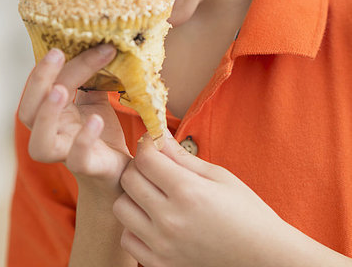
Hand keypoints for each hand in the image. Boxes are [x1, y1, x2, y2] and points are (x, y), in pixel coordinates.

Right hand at [19, 45, 131, 194]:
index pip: (42, 86)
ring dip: (48, 115)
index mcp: (50, 112)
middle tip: (56, 54)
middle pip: (28, 111)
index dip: (53, 65)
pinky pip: (76, 158)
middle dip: (39, 81)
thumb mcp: (96, 98)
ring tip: (61, 91)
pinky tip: (95, 119)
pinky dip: (84, 139)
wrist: (120, 169)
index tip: (74, 41)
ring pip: (40, 144)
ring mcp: (64, 153)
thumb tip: (102, 41)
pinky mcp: (86, 167)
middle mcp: (51, 133)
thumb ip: (92, 76)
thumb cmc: (101, 132)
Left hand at [113, 131, 288, 266]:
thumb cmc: (247, 213)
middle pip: (128, 179)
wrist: (264, 259)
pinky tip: (153, 219)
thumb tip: (159, 132)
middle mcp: (170, 219)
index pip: (145, 158)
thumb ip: (183, 156)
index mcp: (188, 191)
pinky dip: (135, 226)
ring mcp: (163, 245)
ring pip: (121, 208)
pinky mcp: (160, 265)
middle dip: (138, 165)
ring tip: (152, 193)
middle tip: (154, 166)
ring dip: (133, 196)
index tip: (154, 142)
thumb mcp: (219, 176)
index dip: (147, 143)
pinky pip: (128, 239)